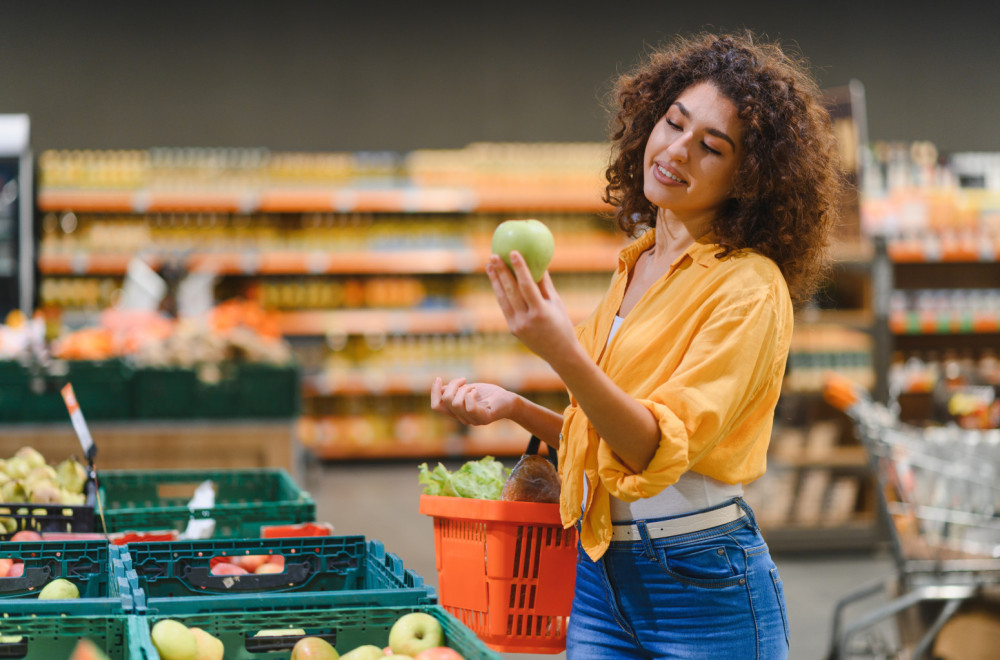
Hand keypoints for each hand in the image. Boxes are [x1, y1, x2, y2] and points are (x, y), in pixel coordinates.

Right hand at [430, 377, 516, 425]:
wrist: (508, 400)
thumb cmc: (487, 394)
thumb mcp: (466, 389)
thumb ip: (453, 391)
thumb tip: (440, 388)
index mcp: (456, 412)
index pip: (437, 406)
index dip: (434, 392)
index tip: (438, 378)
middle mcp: (462, 418)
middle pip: (446, 401)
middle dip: (452, 385)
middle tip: (463, 380)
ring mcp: (472, 420)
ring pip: (455, 403)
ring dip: (463, 389)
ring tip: (473, 387)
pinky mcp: (484, 418)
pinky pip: (469, 407)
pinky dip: (470, 395)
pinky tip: (476, 392)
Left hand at [486, 251, 578, 366]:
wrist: (560, 353)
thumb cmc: (562, 324)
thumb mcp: (556, 303)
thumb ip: (545, 284)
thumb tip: (538, 261)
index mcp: (540, 312)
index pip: (526, 286)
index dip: (519, 268)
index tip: (513, 252)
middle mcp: (526, 319)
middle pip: (510, 291)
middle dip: (501, 272)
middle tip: (494, 255)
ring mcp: (517, 326)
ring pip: (503, 299)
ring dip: (495, 280)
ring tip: (490, 264)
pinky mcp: (512, 329)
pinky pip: (504, 306)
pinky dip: (499, 292)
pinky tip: (496, 280)